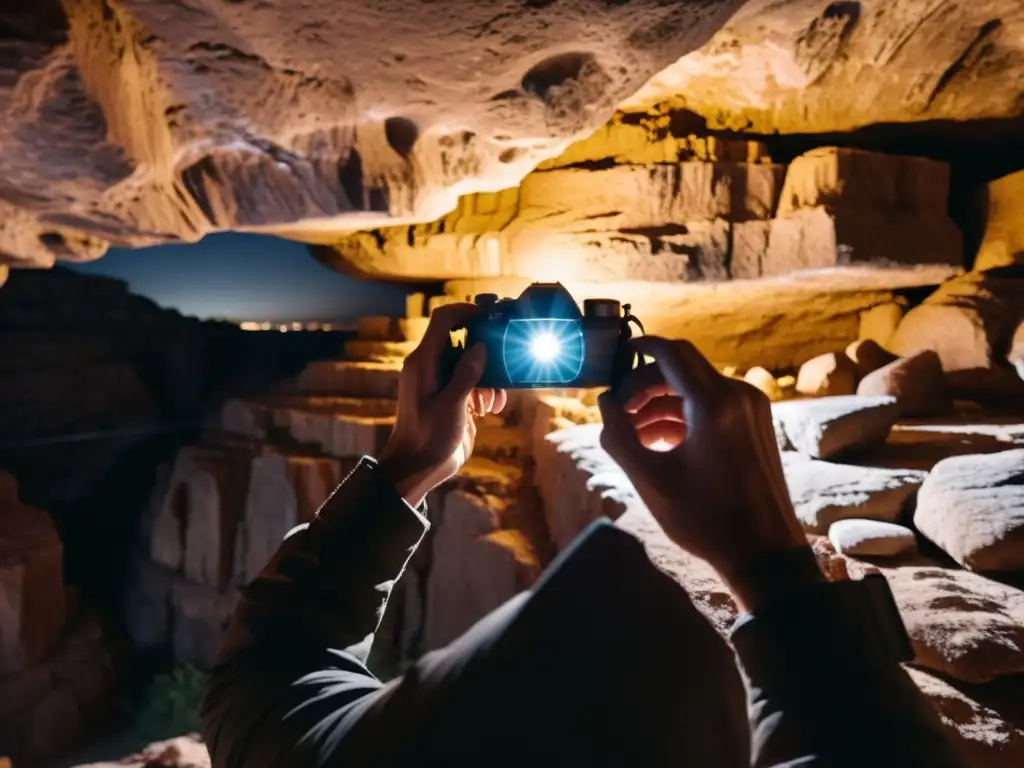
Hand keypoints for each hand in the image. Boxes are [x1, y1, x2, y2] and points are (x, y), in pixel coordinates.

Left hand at [377, 303, 506, 506]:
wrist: (417, 468)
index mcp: (423, 363)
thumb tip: (481, 346)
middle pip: (462, 341)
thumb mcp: (451, 405)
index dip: (465, 311)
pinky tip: (490, 409)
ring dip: (488, 377)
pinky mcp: (451, 398)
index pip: (442, 321)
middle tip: (504, 357)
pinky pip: (473, 384)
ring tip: (492, 401)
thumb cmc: (428, 438)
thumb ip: (466, 374)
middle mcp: (431, 368)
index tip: (488, 314)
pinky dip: (486, 391)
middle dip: (485, 350)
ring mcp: (441, 383)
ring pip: (471, 364)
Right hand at [597, 337, 817, 608]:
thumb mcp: (650, 480)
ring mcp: (751, 409)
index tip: (618, 354)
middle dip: (645, 384)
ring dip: (661, 404)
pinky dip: (684, 416)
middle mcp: (738, 396)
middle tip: (618, 412)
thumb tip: (603, 402)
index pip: (672, 353)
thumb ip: (618, 436)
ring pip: (695, 388)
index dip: (642, 347)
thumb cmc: (706, 519)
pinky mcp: (756, 425)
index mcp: (714, 404)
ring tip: (634, 436)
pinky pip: (712, 406)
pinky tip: (660, 444)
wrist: (764, 551)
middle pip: (682, 368)